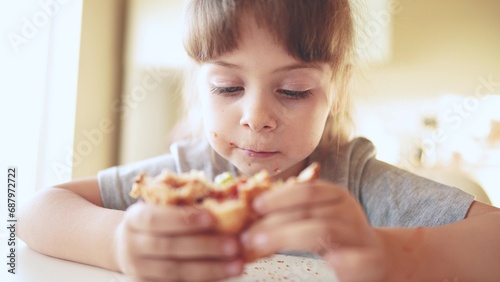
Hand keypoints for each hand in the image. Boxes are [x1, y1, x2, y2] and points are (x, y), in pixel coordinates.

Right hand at [113, 201, 243, 281]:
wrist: (128, 247)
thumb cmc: (156, 222)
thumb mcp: (160, 208)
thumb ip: (183, 206)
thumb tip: (224, 204)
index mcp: (134, 219)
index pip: (156, 219)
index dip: (183, 219)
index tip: (212, 218)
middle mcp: (132, 245)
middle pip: (169, 248)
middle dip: (205, 246)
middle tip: (234, 244)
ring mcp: (137, 270)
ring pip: (175, 272)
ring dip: (210, 269)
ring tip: (236, 265)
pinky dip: (203, 281)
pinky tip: (223, 275)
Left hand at [240, 180, 387, 281]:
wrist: (376, 259)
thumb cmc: (336, 236)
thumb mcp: (317, 216)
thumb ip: (292, 212)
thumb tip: (250, 211)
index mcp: (336, 197)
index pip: (307, 191)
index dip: (280, 197)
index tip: (254, 206)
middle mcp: (348, 212)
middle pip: (309, 212)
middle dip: (274, 223)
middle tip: (247, 236)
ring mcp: (360, 237)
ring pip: (324, 231)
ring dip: (288, 237)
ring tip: (260, 246)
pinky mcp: (372, 262)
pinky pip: (359, 260)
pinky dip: (345, 261)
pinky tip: (331, 262)